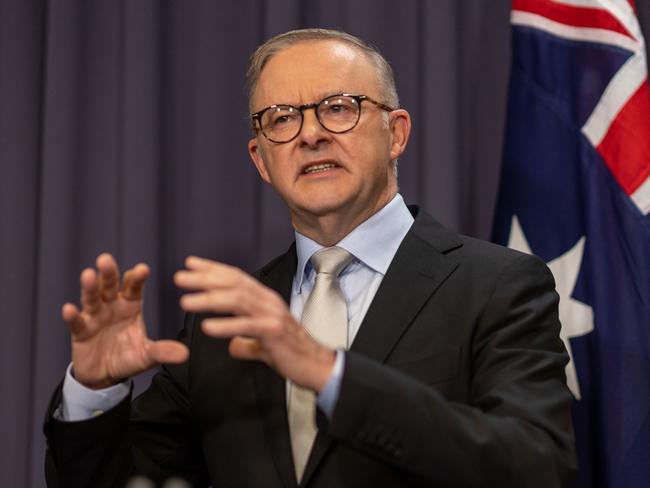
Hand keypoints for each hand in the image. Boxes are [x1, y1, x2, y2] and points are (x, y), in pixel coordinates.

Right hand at [62, 253, 188, 388]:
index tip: (142, 269)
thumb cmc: (128, 358)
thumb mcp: (147, 356)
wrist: (105, 375)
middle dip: (109, 273)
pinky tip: (69, 309)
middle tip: (106, 259)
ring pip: (92, 298)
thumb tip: (184, 354)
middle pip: (110, 286)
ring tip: (88, 275)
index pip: (134, 288)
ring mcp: (95, 317)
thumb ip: (163, 351)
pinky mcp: (81, 331)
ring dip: (90, 287)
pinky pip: (77, 322)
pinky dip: (72, 316)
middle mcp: (112, 306)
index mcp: (131, 306)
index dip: (137, 278)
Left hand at [174, 256, 334, 391]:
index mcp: (265, 299)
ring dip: (209, 299)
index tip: (190, 263)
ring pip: (237, 300)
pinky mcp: (274, 332)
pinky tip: (207, 327)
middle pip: (233, 283)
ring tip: (186, 302)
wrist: (318, 367)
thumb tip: (233, 346)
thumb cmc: (292, 354)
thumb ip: (247, 342)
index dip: (212, 268)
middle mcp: (268, 301)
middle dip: (204, 279)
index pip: (236, 277)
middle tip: (180, 277)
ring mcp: (272, 315)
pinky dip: (225, 325)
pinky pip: (246, 326)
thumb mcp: (264, 345)